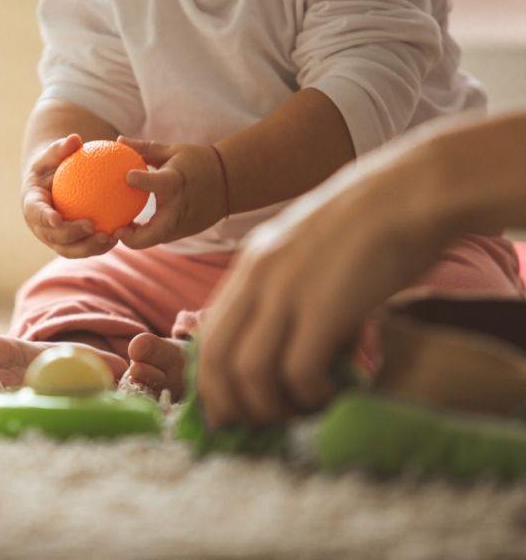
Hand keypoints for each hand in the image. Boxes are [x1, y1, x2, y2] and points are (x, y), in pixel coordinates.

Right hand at [22, 134, 118, 257]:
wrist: (50, 185)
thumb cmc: (51, 165)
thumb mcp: (52, 155)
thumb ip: (60, 149)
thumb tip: (75, 139)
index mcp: (32, 205)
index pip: (36, 213)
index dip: (45, 219)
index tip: (58, 219)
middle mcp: (41, 227)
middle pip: (53, 237)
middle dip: (71, 237)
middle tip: (91, 227)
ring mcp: (54, 239)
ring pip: (70, 249)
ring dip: (89, 247)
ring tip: (111, 238)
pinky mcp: (69, 244)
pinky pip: (84, 248)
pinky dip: (100, 245)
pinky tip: (120, 236)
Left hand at [113, 137, 226, 248]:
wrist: (230, 182)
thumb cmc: (197, 162)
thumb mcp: (173, 151)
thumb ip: (145, 149)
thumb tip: (118, 140)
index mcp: (177, 183)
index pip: (160, 183)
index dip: (143, 181)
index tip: (127, 176)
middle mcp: (180, 208)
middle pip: (153, 233)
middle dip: (131, 237)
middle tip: (115, 229)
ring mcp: (183, 225)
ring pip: (155, 239)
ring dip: (135, 238)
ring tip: (117, 228)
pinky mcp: (184, 232)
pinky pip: (160, 236)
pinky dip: (145, 234)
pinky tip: (130, 227)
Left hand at [198, 168, 444, 426]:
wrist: (410, 192)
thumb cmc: (372, 223)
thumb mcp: (307, 252)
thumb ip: (287, 292)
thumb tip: (289, 344)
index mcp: (249, 266)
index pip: (207, 337)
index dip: (213, 383)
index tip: (233, 409)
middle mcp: (256, 279)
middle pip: (215, 361)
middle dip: (230, 405)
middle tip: (258, 426)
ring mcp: (286, 291)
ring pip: (247, 372)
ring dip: (269, 406)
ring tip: (299, 411)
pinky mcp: (323, 306)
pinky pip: (296, 371)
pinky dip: (308, 394)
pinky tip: (329, 392)